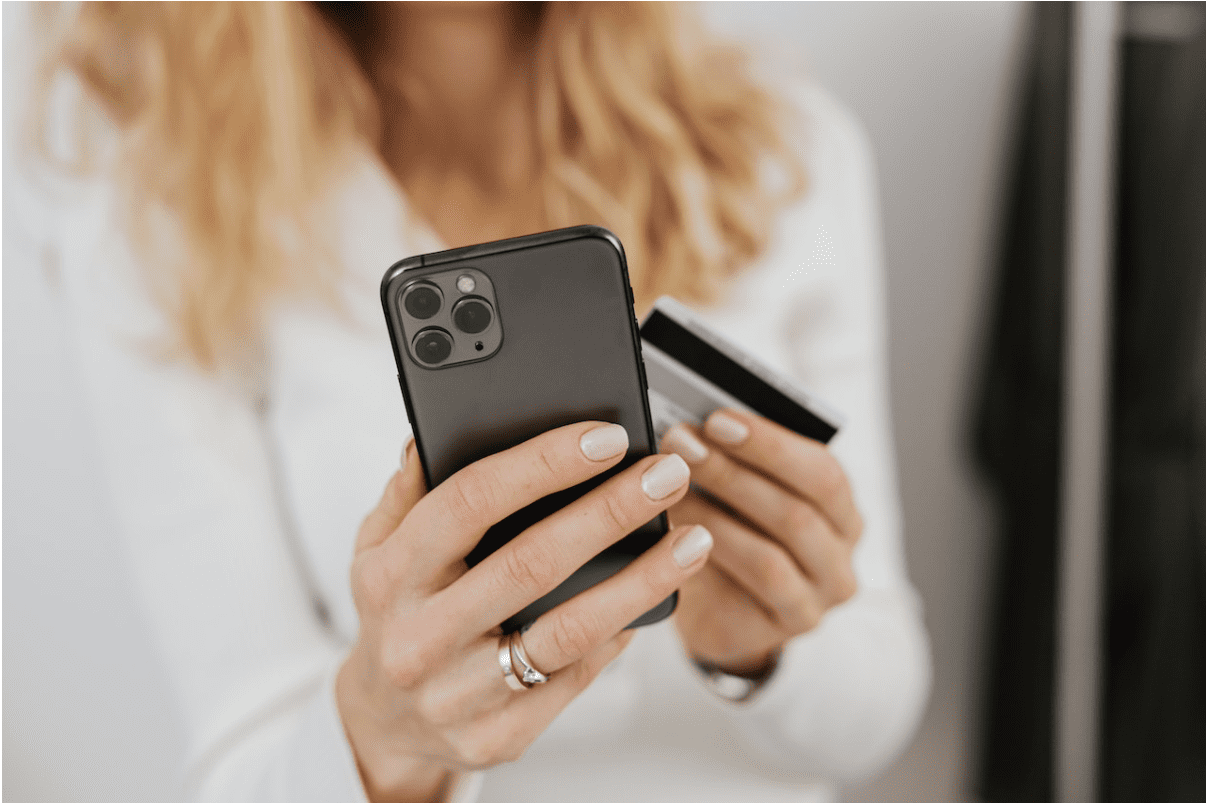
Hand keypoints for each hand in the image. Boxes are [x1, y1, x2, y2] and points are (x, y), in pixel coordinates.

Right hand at [337, 422, 710, 800]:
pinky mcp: (500, 736)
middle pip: (532, 563)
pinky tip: (654, 595)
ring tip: (693, 540)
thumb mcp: (377, 547)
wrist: (384, 723)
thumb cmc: (397, 614)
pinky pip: (577, 676)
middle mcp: (420, 637)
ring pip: (570, 630)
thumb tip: (435, 436)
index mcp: (390, 575)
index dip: (543, 463)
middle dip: (611, 511)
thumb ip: (409, 491)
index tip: (605, 438)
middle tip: (667, 475)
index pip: (470, 501)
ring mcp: (459, 694)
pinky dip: (621, 632)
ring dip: (642, 580)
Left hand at [661, 409, 862, 675]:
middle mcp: (840, 557)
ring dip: (714, 516)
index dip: (769, 444)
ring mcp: (816, 600)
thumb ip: (733, 458)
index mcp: (841, 510)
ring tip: (668, 487)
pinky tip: (673, 537)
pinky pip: (746, 596)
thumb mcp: (738, 492)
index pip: (821, 471)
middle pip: (797, 512)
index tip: (716, 419)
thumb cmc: (732, 531)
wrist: (721, 611)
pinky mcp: (782, 630)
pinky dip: (709, 559)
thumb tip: (693, 422)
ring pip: (770, 556)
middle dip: (732, 472)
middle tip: (681, 443)